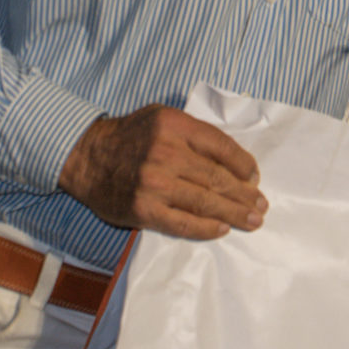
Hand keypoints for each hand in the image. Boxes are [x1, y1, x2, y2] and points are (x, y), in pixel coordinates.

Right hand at [59, 105, 265, 239]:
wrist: (87, 157)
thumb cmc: (131, 136)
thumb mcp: (162, 118)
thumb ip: (194, 133)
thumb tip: (234, 160)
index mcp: (175, 126)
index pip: (222, 147)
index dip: (244, 165)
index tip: (255, 178)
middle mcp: (166, 153)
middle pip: (218, 178)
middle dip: (245, 194)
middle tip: (261, 205)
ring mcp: (154, 183)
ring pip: (205, 202)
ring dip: (234, 213)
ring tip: (252, 220)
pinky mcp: (143, 209)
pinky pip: (183, 222)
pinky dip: (206, 228)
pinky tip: (222, 230)